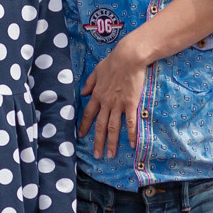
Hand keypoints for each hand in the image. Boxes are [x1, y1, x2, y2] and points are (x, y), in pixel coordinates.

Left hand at [77, 39, 153, 159]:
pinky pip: (130, 122)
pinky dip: (130, 134)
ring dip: (111, 142)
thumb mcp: (97, 70)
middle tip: (97, 155)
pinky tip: (131, 144)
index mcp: (97, 94)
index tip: (80, 136)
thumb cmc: (113, 61)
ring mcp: (118, 104)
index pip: (88, 114)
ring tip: (110, 155)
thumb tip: (83, 93)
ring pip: (113, 127)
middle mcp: (106, 102)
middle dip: (97, 141)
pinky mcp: (130, 104)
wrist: (128, 58)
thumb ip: (89, 83)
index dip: (84, 126)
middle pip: (100, 125)